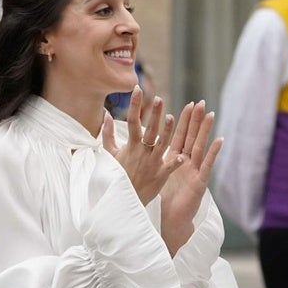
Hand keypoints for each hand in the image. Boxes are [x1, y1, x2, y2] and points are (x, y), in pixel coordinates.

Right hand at [102, 86, 184, 204]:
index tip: (137, 88)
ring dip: (168, 131)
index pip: (132, 120)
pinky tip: (182, 156)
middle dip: (154, 114)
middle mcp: (142, 152)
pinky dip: (175, 162)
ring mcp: (152, 163)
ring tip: (172, 117)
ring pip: (162, 144)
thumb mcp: (111, 154)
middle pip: (149, 129)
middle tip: (158, 98)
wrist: (122, 199)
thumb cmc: (117, 175)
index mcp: (131, 145)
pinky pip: (169, 167)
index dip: (134, 104)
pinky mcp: (160, 175)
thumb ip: (108, 134)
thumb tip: (106, 115)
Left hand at [160, 100, 222, 255]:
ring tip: (210, 115)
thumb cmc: (162, 201)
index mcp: (175, 160)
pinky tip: (219, 140)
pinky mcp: (199, 182)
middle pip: (191, 137)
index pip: (179, 135)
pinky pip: (207, 164)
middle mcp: (186, 163)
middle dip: (195, 120)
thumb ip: (150, 161)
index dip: (183, 120)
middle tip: (200, 102)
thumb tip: (138, 148)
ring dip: (205, 131)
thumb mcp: (154, 177)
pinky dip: (213, 152)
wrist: (169, 221)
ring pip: (200, 146)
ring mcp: (194, 171)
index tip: (187, 104)